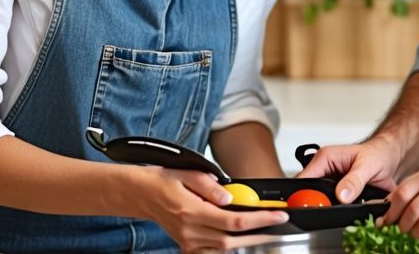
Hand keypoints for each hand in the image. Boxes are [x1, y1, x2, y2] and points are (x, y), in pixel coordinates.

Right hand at [131, 165, 287, 250]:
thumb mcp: (187, 172)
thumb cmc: (163, 180)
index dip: (260, 219)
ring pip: (223, 249)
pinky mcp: (186, 245)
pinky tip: (240, 236)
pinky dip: (228, 245)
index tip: (278, 215)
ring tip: (264, 230)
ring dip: (246, 241)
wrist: (141, 194)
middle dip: (259, 235)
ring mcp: (187, 241)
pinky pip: (212, 250)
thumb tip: (230, 197)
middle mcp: (189, 230)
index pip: (234, 221)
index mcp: (191, 211)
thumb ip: (210, 185)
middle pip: (231, 240)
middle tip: (277, 226)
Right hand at [295, 136, 401, 203]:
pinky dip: (336, 209)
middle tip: (331, 209)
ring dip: (327, 206)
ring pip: (318, 199)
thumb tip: (342, 195)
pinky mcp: (336, 191)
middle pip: (308, 192)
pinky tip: (346, 209)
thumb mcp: (368, 166)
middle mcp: (324, 169)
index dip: (305, 194)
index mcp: (326, 158)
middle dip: (317, 203)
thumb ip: (355, 181)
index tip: (314, 205)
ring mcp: (329, 181)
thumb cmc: (377, 154)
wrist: (387, 157)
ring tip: (343, 206)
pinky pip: (329, 203)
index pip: (305, 178)